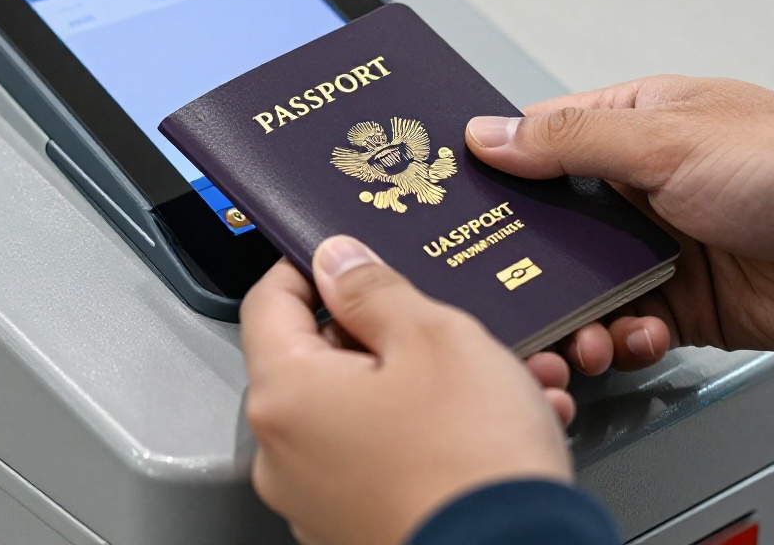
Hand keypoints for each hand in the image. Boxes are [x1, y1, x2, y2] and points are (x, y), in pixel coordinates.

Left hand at [240, 239, 574, 544]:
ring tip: (506, 380)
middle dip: (395, 334)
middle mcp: (286, 455)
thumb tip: (339, 263)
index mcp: (284, 397)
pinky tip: (501, 426)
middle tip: (450, 323)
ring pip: (372, 411)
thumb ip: (375, 290)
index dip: (307, 268)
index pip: (267, 303)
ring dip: (435, 387)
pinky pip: (392, 459)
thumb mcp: (434, 337)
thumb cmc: (472, 461)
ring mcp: (320, 499)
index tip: (345, 256)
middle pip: (323, 361)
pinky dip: (439, 436)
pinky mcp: (360, 526)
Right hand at [465, 75, 773, 373]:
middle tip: (500, 291)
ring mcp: (659, 247)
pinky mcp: (684, 305)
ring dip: (575, 316)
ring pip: (581, 287)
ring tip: (585, 335)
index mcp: (630, 125)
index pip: (536, 142)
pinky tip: (642, 336)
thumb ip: (572, 140)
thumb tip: (487, 134)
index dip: (490, 171)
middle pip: (547, 227)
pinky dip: (626, 340)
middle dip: (523, 265)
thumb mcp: (669, 138)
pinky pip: (628, 328)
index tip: (445, 202)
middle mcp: (637, 186)